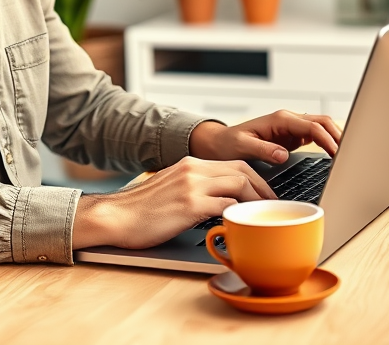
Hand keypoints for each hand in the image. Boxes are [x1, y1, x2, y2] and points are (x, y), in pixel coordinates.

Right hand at [72, 156, 275, 249]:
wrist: (115, 217)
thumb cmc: (139, 210)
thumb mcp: (169, 188)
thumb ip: (192, 188)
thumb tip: (215, 201)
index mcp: (188, 164)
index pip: (233, 164)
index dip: (255, 179)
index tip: (264, 194)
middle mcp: (193, 169)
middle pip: (242, 170)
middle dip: (263, 187)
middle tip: (273, 205)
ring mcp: (192, 185)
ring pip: (239, 184)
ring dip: (256, 201)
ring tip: (263, 216)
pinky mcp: (190, 205)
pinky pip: (226, 206)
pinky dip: (239, 215)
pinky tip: (242, 225)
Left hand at [188, 110, 341, 163]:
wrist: (220, 143)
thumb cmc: (228, 144)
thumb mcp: (242, 146)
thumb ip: (263, 149)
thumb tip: (283, 154)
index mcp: (279, 120)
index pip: (312, 126)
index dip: (328, 139)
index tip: (338, 154)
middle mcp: (288, 120)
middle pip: (323, 122)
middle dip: (339, 135)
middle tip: (350, 155)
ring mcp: (291, 128)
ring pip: (322, 127)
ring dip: (336, 137)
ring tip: (347, 156)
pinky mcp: (292, 137)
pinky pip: (316, 136)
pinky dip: (328, 143)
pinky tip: (335, 156)